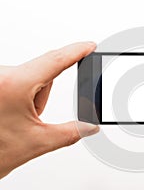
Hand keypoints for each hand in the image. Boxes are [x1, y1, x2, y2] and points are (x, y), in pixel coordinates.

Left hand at [0, 42, 98, 178]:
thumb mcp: (36, 143)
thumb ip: (70, 133)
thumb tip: (89, 127)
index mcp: (13, 85)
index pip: (54, 61)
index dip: (76, 52)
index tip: (89, 46)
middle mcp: (1, 76)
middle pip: (42, 76)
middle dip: (41, 98)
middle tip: (29, 120)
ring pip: (29, 79)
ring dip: (30, 98)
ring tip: (14, 119)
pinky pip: (17, 80)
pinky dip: (20, 96)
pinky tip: (9, 113)